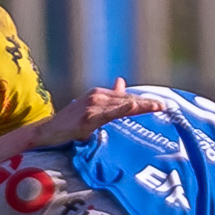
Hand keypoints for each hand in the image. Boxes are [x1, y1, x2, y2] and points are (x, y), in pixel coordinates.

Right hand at [34, 78, 163, 145]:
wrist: (48, 132)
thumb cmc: (69, 123)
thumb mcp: (92, 109)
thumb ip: (108, 97)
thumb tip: (122, 82)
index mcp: (101, 95)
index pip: (127, 97)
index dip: (145, 101)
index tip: (162, 104)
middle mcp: (98, 96)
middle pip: (128, 99)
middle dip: (147, 103)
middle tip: (166, 106)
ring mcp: (92, 105)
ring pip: (122, 104)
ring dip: (141, 105)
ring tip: (158, 106)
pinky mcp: (87, 117)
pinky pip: (108, 113)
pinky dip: (122, 109)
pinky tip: (133, 106)